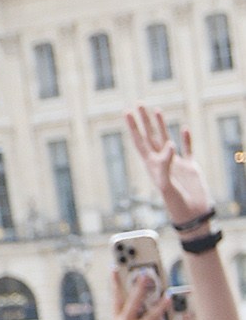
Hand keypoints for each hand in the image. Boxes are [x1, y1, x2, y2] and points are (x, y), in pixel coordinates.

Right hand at [113, 267, 169, 319]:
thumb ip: (131, 316)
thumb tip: (145, 299)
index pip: (115, 299)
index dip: (115, 283)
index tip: (115, 268)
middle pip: (132, 304)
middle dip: (139, 288)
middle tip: (145, 275)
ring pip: (149, 318)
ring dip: (160, 307)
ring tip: (169, 296)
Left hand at [125, 105, 212, 224]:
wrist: (192, 216)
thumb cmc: (176, 205)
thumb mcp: (166, 185)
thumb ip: (165, 165)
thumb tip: (169, 145)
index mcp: (152, 166)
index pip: (139, 142)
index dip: (133, 127)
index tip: (126, 112)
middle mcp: (162, 163)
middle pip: (150, 137)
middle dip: (144, 121)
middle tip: (138, 104)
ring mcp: (176, 164)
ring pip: (166, 140)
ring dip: (161, 126)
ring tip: (156, 110)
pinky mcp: (190, 167)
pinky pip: (188, 149)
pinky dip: (186, 139)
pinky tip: (183, 129)